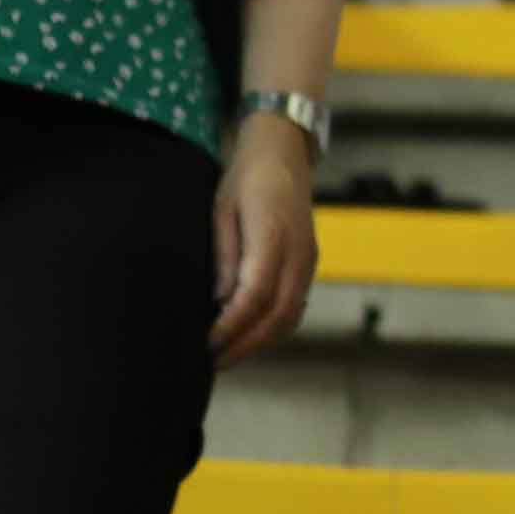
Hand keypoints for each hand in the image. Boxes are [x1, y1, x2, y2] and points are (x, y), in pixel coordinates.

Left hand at [212, 118, 319, 366]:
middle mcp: (299, 251)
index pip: (255, 295)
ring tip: (228, 355)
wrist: (284, 151)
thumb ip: (225, 255)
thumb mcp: (222, 210)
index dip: (231, 326)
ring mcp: (309, 258)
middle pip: (279, 313)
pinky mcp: (309, 261)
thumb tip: (221, 300)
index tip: (205, 344)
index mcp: (274, 235)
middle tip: (212, 362)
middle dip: (245, 344)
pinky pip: (297, 304)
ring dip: (261, 341)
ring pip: (292, 314)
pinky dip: (275, 327)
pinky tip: (251, 335)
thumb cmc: (246, 178)